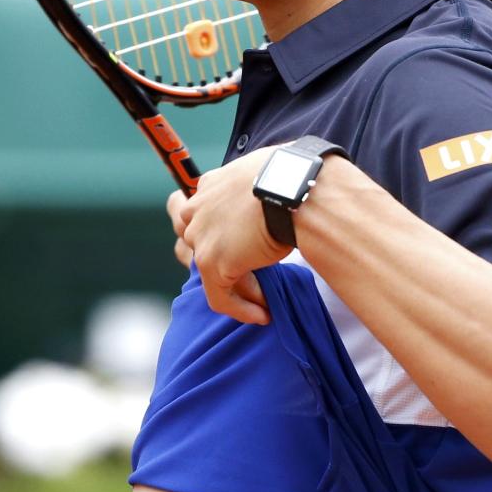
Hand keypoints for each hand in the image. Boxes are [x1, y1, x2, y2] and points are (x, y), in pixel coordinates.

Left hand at [172, 148, 293, 323]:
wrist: (294, 188)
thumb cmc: (295, 178)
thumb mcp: (271, 176)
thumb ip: (260, 192)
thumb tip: (278, 198)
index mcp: (210, 185)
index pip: (205, 219)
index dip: (224, 240)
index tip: (248, 253)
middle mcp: (197, 209)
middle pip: (207, 248)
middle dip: (234, 266)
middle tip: (262, 281)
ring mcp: (201, 236)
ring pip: (215, 273)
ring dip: (244, 289)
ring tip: (269, 301)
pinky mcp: (211, 262)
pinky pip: (219, 297)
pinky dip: (241, 310)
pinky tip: (263, 315)